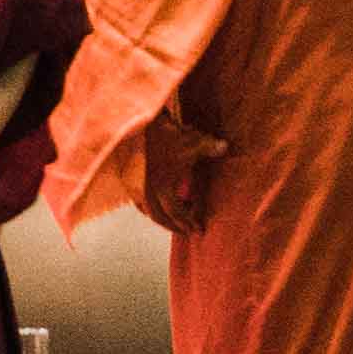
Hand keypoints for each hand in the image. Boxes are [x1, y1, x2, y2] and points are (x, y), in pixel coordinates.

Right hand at [138, 111, 218, 232]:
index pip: (176, 213)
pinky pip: (137, 199)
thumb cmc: (167, 134)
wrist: (137, 123)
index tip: (197, 230)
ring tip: (172, 218)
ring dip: (159, 216)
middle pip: (159, 217)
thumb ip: (211, 147)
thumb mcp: (193, 141)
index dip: (187, 222)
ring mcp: (135, 185)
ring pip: (146, 209)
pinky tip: (156, 202)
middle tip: (186, 231)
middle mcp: (146, 191)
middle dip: (173, 226)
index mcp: (162, 188)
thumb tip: (225, 147)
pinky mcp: (127, 178)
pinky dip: (147, 206)